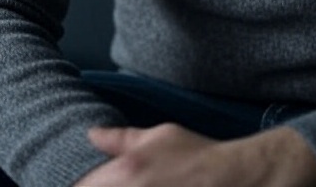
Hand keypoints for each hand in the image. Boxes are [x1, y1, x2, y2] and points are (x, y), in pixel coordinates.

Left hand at [74, 122, 315, 186]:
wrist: (234, 179)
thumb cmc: (197, 155)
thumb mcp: (160, 136)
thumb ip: (120, 138)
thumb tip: (92, 135)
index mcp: (122, 174)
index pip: (81, 186)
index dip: (82, 183)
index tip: (89, 181)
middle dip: (98, 185)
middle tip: (117, 181)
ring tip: (143, 183)